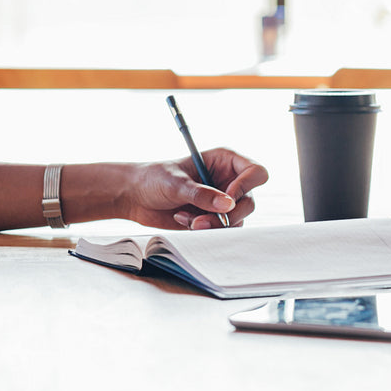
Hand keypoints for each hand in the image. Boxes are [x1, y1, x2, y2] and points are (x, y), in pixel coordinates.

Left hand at [120, 148, 268, 230]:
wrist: (135, 197)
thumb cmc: (153, 178)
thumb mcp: (176, 183)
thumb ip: (201, 194)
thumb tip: (228, 204)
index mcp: (224, 160)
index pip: (255, 172)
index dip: (246, 186)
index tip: (227, 198)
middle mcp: (228, 180)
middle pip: (249, 201)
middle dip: (227, 215)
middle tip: (202, 221)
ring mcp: (221, 201)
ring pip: (237, 219)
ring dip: (214, 225)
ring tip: (189, 220)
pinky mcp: (213, 218)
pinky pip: (223, 230)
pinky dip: (205, 230)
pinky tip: (184, 220)